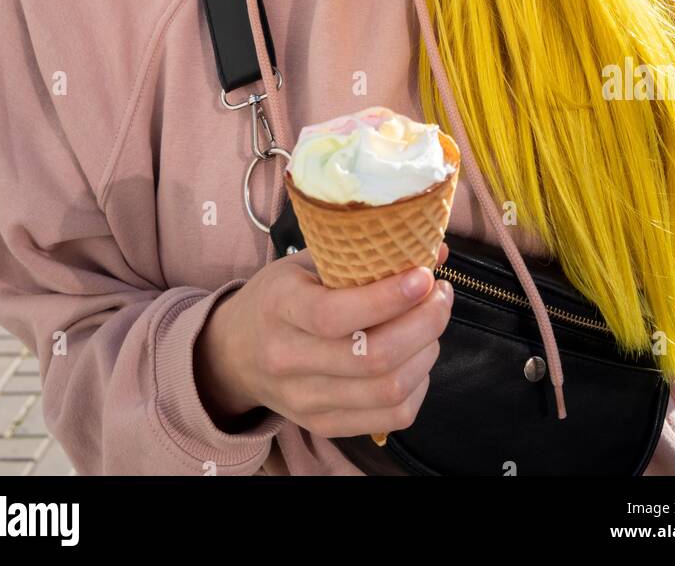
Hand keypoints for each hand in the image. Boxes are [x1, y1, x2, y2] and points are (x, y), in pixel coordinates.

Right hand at [197, 241, 452, 438]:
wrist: (234, 354)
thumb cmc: (276, 298)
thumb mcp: (303, 263)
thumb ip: (361, 255)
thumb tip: (433, 249)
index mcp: (279, 308)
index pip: (335, 315)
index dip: (389, 298)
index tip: (424, 277)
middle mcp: (288, 360)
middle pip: (372, 358)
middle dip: (424, 324)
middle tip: (440, 295)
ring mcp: (306, 400)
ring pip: (388, 390)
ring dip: (427, 352)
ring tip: (432, 321)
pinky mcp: (325, 425)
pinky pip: (392, 416)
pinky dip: (418, 384)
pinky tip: (418, 356)